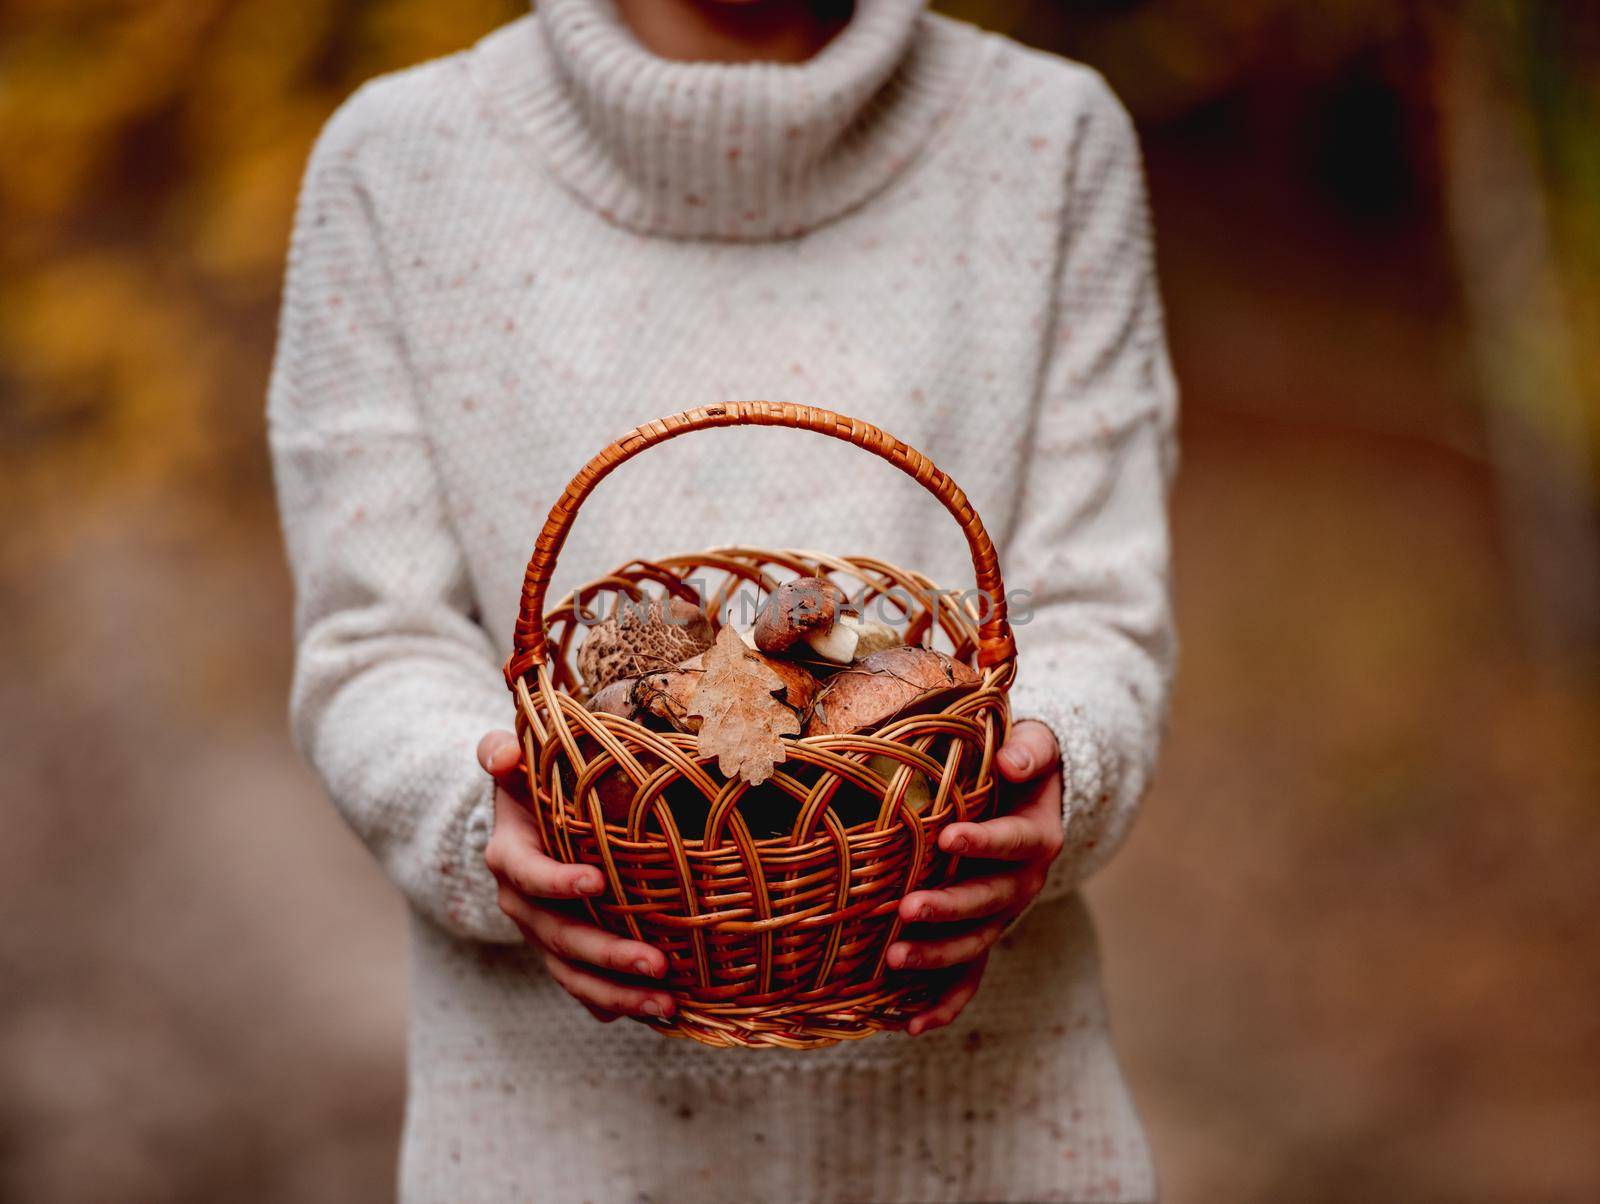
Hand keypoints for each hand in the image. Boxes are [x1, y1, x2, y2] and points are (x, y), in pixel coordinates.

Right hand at [478, 730, 674, 1023]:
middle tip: (658, 964)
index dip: (557, 881)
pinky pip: (588, 988)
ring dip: (619, 994)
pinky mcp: (567, 953)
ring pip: (575, 975)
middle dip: (608, 954)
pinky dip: (618, 1004)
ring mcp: (545, 934)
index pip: (527, 874)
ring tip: (667, 1005)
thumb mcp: (513, 760)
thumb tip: (502, 754)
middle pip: (560, 938)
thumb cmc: (532, 783)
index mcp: (510, 856)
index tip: (596, 881)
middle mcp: (523, 904)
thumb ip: (500, 752)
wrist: (528, 820)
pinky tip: (661, 1014)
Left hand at [888, 720, 1063, 1035]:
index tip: (949, 837)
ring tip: (894, 958)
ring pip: (974, 944)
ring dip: (937, 956)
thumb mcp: (1036, 745)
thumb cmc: (1020, 765)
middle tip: (908, 908)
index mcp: (1036, 838)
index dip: (984, 842)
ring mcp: (999, 916)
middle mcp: (1021, 884)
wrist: (1031, 801)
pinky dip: (942, 1004)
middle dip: (949, 908)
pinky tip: (908, 1025)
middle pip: (989, 902)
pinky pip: (966, 978)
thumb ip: (1031, 750)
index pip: (1014, 842)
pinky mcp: (979, 935)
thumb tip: (1014, 762)